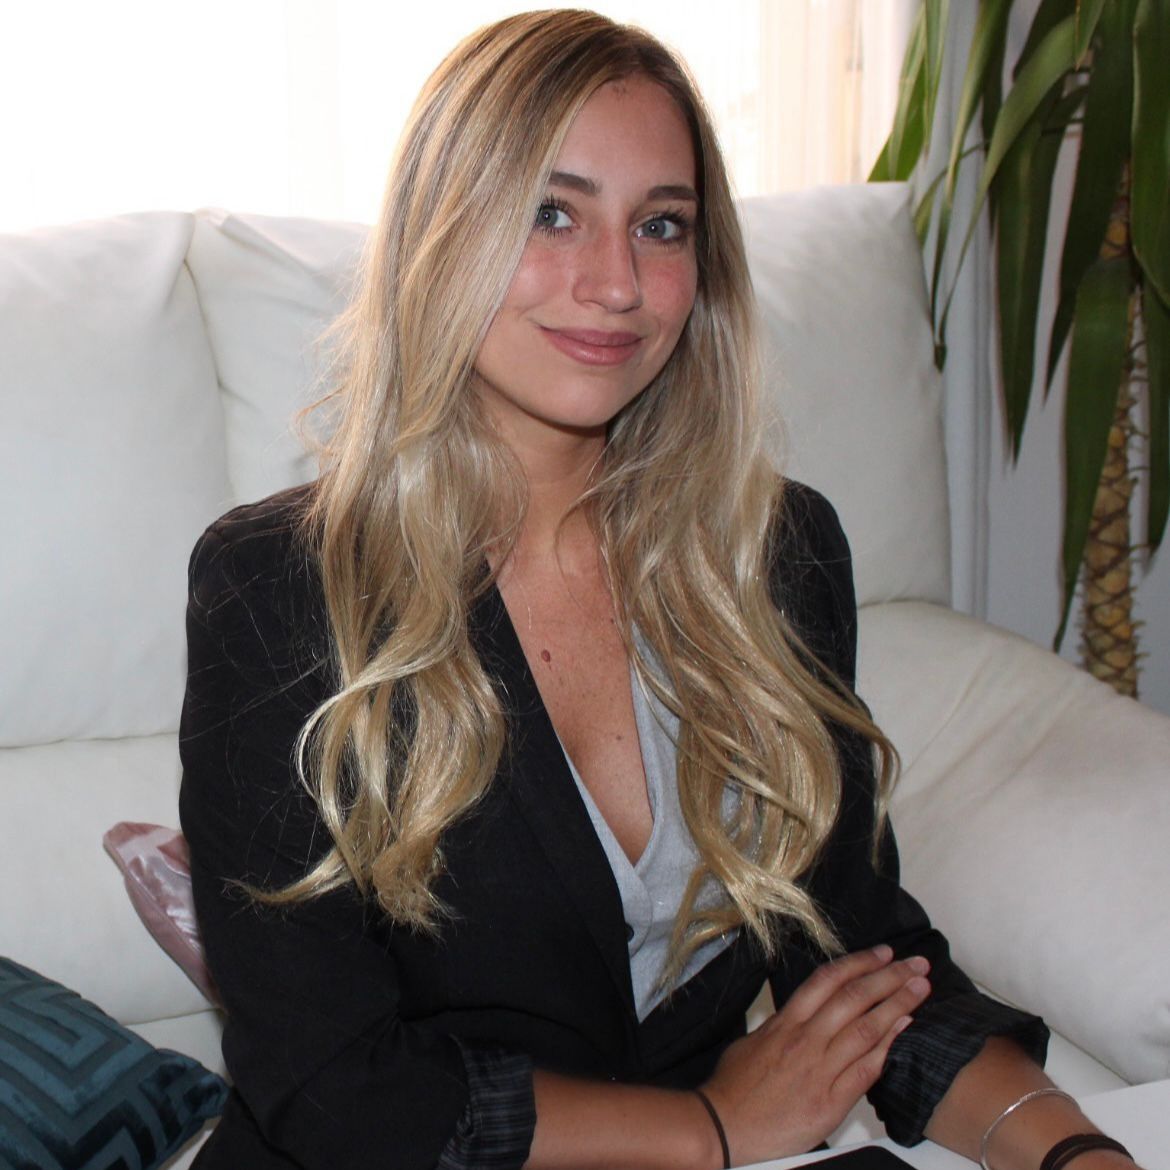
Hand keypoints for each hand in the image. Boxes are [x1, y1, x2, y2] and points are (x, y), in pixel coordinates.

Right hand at [700, 945, 930, 1165]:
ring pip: (867, 1029)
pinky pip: (867, 1070)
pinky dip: (889, 1047)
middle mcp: (806, 1040)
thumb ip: (782, 1026)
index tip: (884, 953)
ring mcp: (820, 1070)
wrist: (723, 1127)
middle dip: (890, 977)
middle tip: (916, 964)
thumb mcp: (753, 1041)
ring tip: (921, 988)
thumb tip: (802, 1015)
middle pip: (855, 998)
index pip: (828, 981)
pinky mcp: (830, 1102)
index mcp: (786, 1022)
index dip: (860, 963)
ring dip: (899, 1005)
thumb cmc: (734, 1086)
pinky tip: (906, 1030)